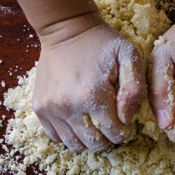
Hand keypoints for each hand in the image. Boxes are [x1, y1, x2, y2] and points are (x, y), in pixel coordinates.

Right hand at [33, 19, 145, 151]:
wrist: (66, 28)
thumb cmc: (102, 43)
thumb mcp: (129, 57)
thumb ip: (135, 89)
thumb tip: (127, 119)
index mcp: (93, 95)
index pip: (115, 134)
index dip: (124, 131)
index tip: (125, 121)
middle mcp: (68, 106)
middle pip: (95, 144)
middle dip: (108, 138)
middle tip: (111, 123)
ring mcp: (50, 109)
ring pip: (74, 145)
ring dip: (88, 139)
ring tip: (95, 123)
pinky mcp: (39, 107)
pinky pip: (56, 137)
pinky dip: (69, 135)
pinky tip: (78, 120)